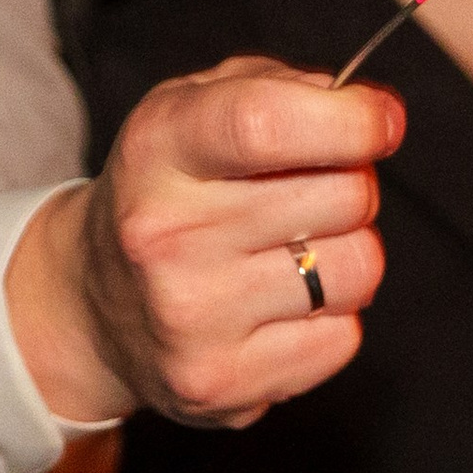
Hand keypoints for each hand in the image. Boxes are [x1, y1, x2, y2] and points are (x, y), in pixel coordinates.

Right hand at [8, 60, 402, 429]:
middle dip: (353, 185)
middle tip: (311, 195)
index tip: (380, 121)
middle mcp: (166, 235)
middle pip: (343, 195)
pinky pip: (342, 339)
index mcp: (159, 150)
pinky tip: (277, 308)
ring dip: (346, 254)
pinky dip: (329, 320)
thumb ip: (281, 87)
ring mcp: (192, 318)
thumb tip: (373, 112)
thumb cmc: (169, 192)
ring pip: (359, 270)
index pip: (267, 123)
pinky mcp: (221, 384)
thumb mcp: (195, 108)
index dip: (351, 119)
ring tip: (293, 253)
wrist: (92, 306)